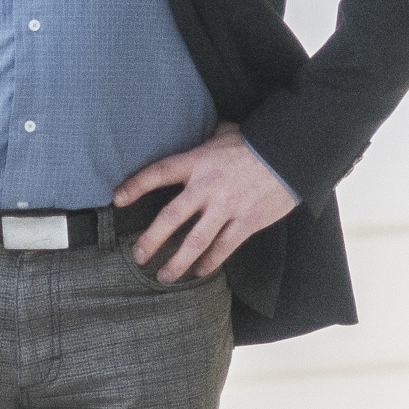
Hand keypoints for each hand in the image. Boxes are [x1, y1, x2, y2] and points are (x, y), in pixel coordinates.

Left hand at [115, 123, 295, 286]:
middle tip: (137, 256)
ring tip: (163, 276)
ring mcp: (227, 207)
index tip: (117, 199)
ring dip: (177, 262)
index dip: (135, 186)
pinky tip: (199, 272)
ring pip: (195, 241)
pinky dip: (209, 263)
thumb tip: (198, 132)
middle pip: (171, 217)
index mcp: (198, 162)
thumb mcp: (225, 133)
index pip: (158, 173)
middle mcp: (207, 187)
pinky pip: (223, 248)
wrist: (291, 154)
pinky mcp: (246, 222)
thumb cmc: (256, 141)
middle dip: (151, 239)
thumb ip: (206, 140)